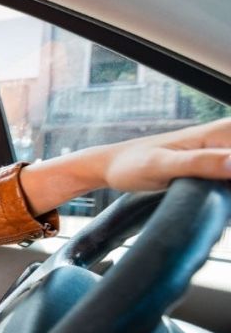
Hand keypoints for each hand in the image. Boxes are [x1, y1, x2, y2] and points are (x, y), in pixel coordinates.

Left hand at [103, 117, 230, 191]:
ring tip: (200, 193)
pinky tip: (218, 201)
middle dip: (230, 189)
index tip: (224, 189)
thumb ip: (199, 164)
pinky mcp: (217, 164)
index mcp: (220, 132)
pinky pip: (230, 179)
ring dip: (228, 191)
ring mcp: (223, 152)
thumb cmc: (132, 164)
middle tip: (213, 195)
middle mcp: (226, 137)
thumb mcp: (162, 166)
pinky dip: (227, 191)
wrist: (113, 166)